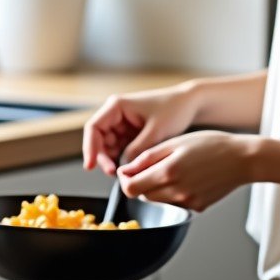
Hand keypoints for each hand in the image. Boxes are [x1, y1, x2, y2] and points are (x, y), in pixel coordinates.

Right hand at [82, 83, 200, 175]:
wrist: (189, 105)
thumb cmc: (174, 110)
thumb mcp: (156, 132)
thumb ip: (137, 150)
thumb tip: (122, 167)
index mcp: (117, 106)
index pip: (93, 128)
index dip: (89, 148)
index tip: (90, 166)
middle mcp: (116, 114)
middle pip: (98, 140)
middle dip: (104, 158)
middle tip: (115, 174)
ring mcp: (123, 124)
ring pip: (108, 147)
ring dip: (114, 160)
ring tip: (128, 171)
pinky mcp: (130, 133)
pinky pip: (120, 149)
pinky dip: (123, 159)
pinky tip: (133, 166)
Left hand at [116, 130, 255, 212]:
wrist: (242, 159)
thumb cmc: (212, 144)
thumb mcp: (176, 142)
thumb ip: (148, 157)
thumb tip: (126, 169)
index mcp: (169, 172)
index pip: (131, 188)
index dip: (125, 179)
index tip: (128, 170)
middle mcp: (176, 192)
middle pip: (143, 195)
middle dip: (140, 182)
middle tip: (151, 165)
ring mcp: (187, 202)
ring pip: (158, 200)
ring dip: (156, 187)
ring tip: (172, 168)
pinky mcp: (196, 207)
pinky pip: (175, 202)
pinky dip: (173, 192)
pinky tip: (187, 177)